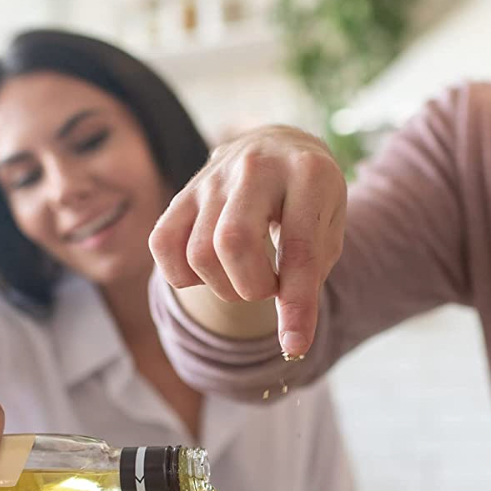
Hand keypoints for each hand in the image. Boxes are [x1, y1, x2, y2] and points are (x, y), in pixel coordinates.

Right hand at [148, 126, 346, 356]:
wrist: (278, 146)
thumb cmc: (309, 201)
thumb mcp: (328, 231)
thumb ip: (309, 278)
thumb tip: (291, 343)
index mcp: (308, 173)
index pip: (298, 249)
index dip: (296, 304)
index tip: (295, 344)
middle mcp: (257, 167)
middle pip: (232, 243)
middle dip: (251, 287)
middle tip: (269, 286)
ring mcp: (214, 177)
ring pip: (199, 252)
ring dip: (224, 286)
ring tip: (245, 276)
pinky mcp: (184, 191)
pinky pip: (162, 244)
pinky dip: (183, 275)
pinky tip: (211, 270)